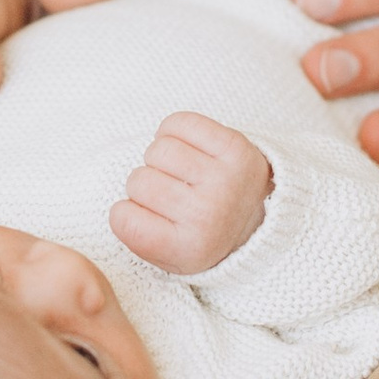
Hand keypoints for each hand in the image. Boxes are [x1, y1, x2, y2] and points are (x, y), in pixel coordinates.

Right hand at [110, 113, 273, 273]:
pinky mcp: (234, 146)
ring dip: (159, 157)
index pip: (123, 218)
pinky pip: (180, 123)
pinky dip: (172, 131)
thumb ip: (136, 234)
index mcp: (187, 248)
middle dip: (144, 184)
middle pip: (138, 180)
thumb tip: (122, 203)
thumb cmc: (200, 232)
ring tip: (177, 170)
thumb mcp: (168, 255)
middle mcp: (206, 214)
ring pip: (158, 150)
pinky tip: (184, 147)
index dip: (126, 212)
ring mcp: (223, 178)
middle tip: (168, 193)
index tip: (147, 216)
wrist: (256, 218)